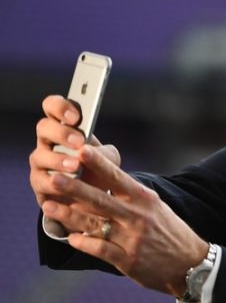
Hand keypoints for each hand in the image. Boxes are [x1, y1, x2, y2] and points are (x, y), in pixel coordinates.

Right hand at [30, 95, 119, 228]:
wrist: (93, 196)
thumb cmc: (99, 168)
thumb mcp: (108, 157)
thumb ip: (103, 152)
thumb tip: (90, 151)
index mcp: (64, 126)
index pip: (53, 106)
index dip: (60, 107)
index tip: (76, 116)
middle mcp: (47, 140)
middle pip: (43, 127)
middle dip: (61, 133)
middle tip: (79, 142)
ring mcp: (40, 162)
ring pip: (39, 155)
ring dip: (57, 160)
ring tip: (76, 166)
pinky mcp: (39, 183)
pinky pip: (40, 181)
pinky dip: (53, 183)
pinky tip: (66, 184)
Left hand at [39, 144, 208, 296]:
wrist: (191, 263)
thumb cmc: (169, 230)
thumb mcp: (155, 206)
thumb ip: (131, 194)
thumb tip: (105, 175)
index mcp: (145, 200)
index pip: (118, 178)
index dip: (99, 164)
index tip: (82, 150)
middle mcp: (138, 217)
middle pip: (101, 199)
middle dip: (75, 188)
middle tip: (53, 177)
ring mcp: (132, 239)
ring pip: (94, 225)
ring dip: (69, 215)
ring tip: (47, 206)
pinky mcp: (128, 261)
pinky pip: (100, 250)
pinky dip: (83, 243)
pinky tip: (70, 238)